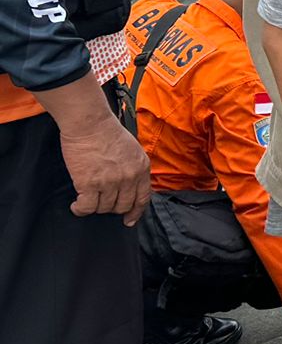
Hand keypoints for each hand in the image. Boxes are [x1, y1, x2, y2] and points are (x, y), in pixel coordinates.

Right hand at [59, 111, 152, 226]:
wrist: (89, 123)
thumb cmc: (107, 132)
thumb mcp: (133, 149)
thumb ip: (134, 167)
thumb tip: (130, 185)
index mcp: (141, 168)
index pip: (143, 198)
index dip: (136, 211)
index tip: (129, 220)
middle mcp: (129, 177)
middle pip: (123, 206)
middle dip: (112, 208)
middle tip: (101, 203)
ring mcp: (110, 182)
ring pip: (104, 208)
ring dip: (95, 207)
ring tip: (87, 200)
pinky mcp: (90, 184)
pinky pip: (87, 207)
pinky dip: (80, 209)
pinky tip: (76, 205)